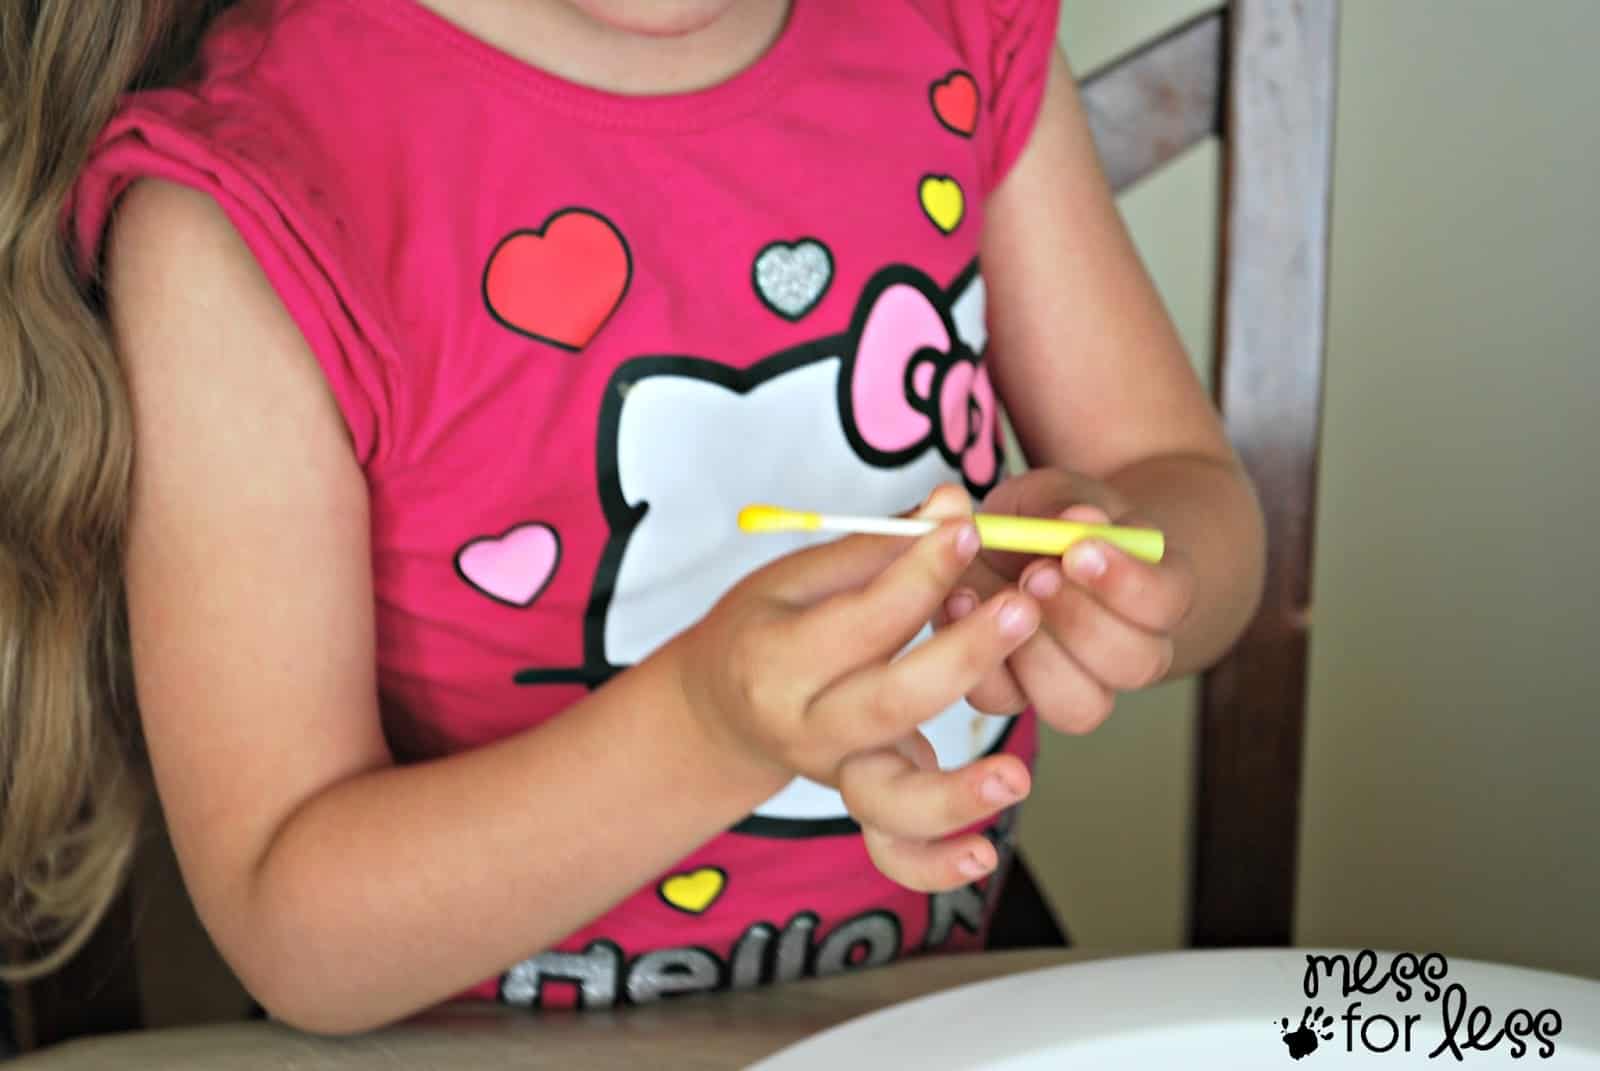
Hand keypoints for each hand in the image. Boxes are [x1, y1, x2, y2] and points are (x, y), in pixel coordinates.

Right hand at [673, 504, 1040, 888]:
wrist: (720, 709)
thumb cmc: (766, 627)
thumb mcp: (797, 577)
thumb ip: (878, 548)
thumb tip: (951, 506)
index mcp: (777, 659)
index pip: (862, 618)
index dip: (920, 571)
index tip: (968, 524)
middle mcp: (805, 727)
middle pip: (889, 702)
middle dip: (962, 655)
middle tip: (1021, 609)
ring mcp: (837, 775)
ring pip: (891, 801)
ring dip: (957, 794)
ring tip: (1016, 774)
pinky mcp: (864, 805)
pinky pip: (894, 853)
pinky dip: (935, 866)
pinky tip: (983, 857)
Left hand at [932, 470, 1195, 733]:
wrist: (1009, 546)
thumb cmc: (1046, 517)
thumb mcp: (1054, 495)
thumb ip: (1063, 504)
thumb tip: (1077, 520)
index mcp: (1157, 591)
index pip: (1167, 600)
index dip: (1128, 582)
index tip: (1081, 549)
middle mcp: (1132, 650)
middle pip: (1135, 662)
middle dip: (1081, 619)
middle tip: (1036, 574)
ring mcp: (1079, 683)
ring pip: (1081, 704)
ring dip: (1038, 655)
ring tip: (1002, 599)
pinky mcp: (1018, 697)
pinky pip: (1009, 703)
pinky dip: (983, 663)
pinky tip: (962, 606)